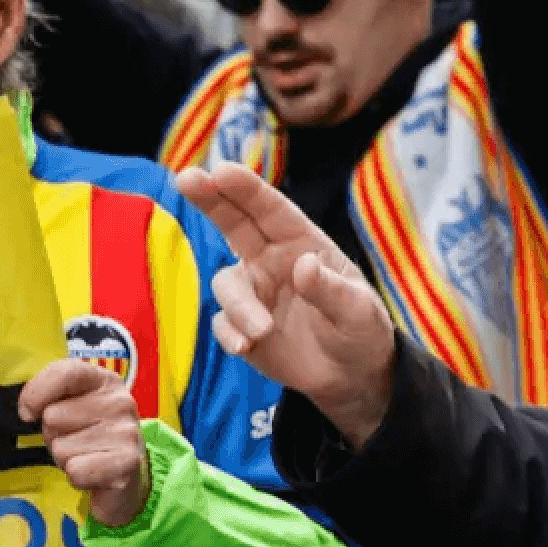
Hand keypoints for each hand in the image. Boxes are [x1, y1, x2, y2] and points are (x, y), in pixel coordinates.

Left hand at [19, 358, 149, 527]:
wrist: (124, 473)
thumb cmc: (88, 434)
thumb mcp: (70, 404)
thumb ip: (47, 393)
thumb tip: (27, 412)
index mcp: (103, 380)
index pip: (64, 373)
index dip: (37, 393)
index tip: (28, 413)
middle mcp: (119, 401)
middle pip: (53, 416)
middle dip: (54, 434)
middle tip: (74, 440)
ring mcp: (126, 432)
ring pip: (61, 448)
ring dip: (66, 458)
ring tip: (85, 456)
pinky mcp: (127, 463)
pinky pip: (76, 471)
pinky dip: (77, 478)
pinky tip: (93, 473)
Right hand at [177, 165, 396, 448]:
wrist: (350, 376)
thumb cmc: (360, 328)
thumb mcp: (359, 310)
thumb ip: (331, 289)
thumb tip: (303, 265)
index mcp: (302, 243)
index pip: (272, 210)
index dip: (247, 189)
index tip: (222, 170)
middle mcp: (271, 260)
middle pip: (234, 223)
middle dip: (210, 199)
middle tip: (187, 178)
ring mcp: (254, 292)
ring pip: (228, 283)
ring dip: (239, 304)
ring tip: (262, 331)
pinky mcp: (242, 327)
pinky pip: (223, 323)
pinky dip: (230, 332)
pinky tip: (245, 347)